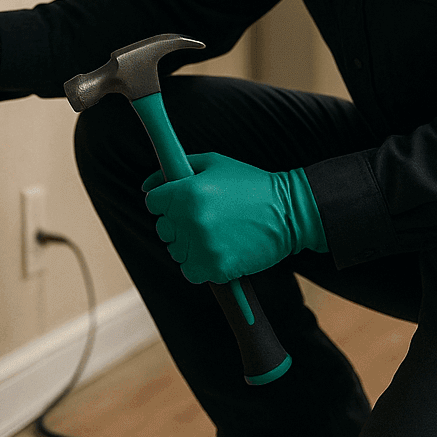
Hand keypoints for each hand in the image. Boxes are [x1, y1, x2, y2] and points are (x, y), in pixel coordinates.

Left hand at [142, 152, 326, 284]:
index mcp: (187, 192)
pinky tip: (217, 251)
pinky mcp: (216, 268)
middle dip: (178, 223)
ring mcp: (203, 246)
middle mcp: (191, 220)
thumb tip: (147, 185)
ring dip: (189, 245)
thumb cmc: (251, 184)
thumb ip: (176, 168)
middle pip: (162, 228)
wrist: (288, 212)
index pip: (153, 203)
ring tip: (215, 233)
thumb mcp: (214, 164)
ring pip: (175, 251)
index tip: (183, 202)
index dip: (167, 201)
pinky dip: (199, 266)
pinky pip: (190, 272)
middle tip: (205, 217)